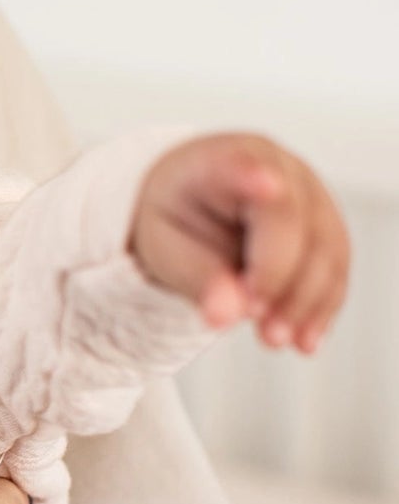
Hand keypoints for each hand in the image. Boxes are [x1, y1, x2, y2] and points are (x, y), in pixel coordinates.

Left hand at [132, 132, 349, 351]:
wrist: (196, 203)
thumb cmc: (176, 218)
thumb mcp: (166, 248)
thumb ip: (198, 278)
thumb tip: (228, 315)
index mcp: (222, 161)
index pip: (242, 167)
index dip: (256, 178)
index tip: (266, 187)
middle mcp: (278, 167)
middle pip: (295, 224)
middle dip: (283, 283)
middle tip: (263, 332)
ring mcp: (311, 194)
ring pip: (326, 250)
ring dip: (306, 303)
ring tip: (277, 342)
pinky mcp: (327, 225)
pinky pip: (336, 268)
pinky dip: (322, 307)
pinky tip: (304, 341)